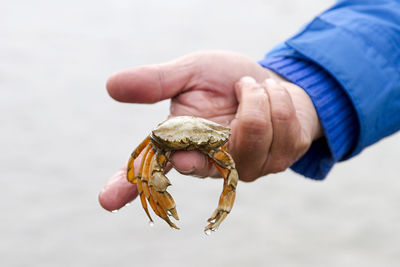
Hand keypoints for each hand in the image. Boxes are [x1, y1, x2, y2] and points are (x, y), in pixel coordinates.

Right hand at [99, 51, 321, 210]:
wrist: (268, 82)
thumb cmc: (223, 80)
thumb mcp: (190, 73)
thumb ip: (157, 81)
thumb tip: (111, 85)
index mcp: (182, 144)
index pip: (149, 170)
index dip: (127, 185)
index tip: (108, 199)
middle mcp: (211, 165)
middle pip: (210, 155)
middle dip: (227, 115)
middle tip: (240, 85)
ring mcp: (246, 169)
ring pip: (253, 132)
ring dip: (256, 95)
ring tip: (253, 88)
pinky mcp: (278, 162)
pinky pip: (282, 126)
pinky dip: (277, 97)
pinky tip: (272, 97)